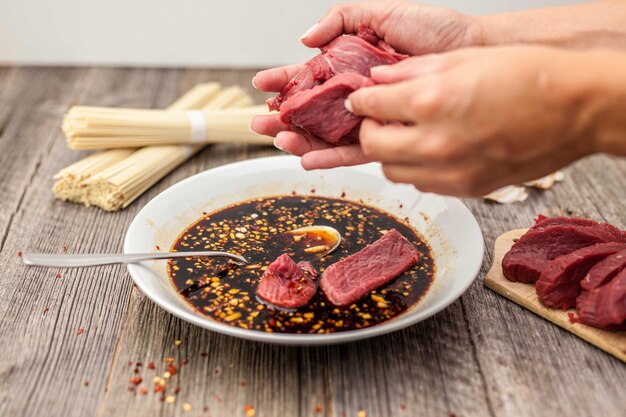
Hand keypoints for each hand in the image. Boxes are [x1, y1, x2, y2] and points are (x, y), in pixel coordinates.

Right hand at [251, 0, 481, 168]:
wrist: (473, 52)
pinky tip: (309, 159)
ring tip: (280, 141)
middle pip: (313, 110)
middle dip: (284, 117)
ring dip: (301, 139)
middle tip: (261, 123)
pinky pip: (356, 149)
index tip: (261, 84)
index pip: (310, 75)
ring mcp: (372, 115)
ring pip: (328, 133)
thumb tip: (306, 39)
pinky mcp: (389, 133)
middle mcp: (358, 93)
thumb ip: (340, 19)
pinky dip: (331, 156)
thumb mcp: (381, 12)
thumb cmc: (435, 31)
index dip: (285, 80)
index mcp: (352, 65)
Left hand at [347, 46, 600, 195]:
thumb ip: (414, 70)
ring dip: (389, 153)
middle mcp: (435, 142)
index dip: (360, 102)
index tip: (360, 101)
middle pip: (372, 146)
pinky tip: (428, 151)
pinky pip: (422, 184)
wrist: (577, 110)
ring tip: (403, 135)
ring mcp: (451, 171)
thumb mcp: (465, 58)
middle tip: (376, 120)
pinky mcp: (466, 189)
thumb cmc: (530, 77)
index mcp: (432, 101)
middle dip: (367, 131)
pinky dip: (415, 169)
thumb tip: (381, 78)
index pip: (371, 106)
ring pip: (392, 172)